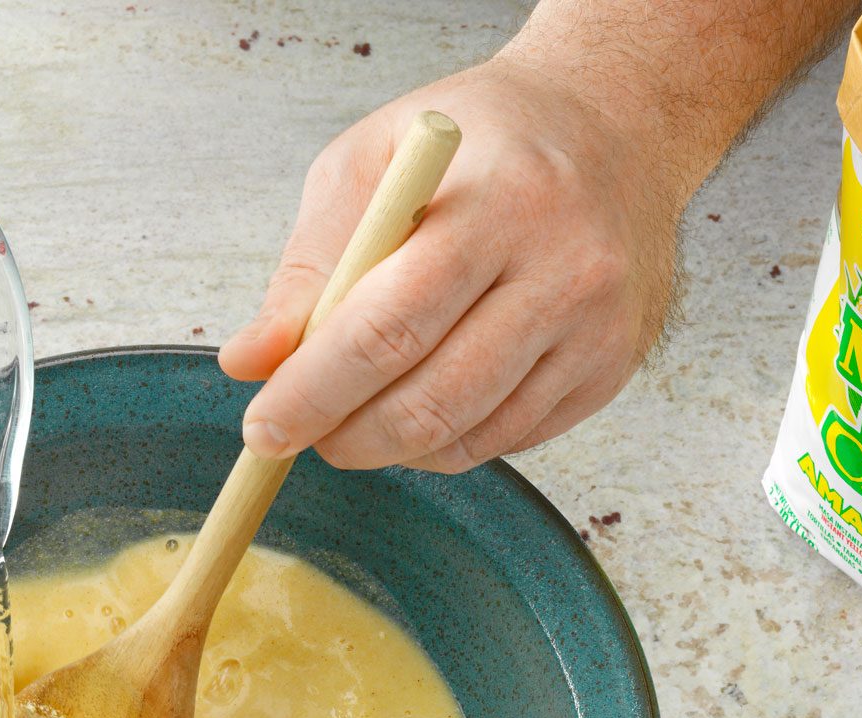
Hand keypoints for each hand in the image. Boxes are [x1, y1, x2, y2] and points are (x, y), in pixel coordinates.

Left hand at [218, 51, 689, 472]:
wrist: (613, 125)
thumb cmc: (476, 141)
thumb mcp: (373, 162)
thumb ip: (308, 265)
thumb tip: (248, 363)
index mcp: (502, 200)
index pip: (389, 327)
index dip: (315, 391)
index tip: (263, 427)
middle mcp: (567, 269)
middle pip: (431, 398)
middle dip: (344, 435)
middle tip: (296, 436)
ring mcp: (598, 328)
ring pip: (467, 435)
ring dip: (388, 447)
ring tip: (349, 418)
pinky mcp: (611, 369)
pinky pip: (505, 440)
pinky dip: (443, 442)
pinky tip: (417, 404)